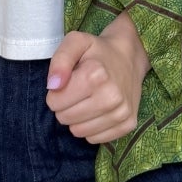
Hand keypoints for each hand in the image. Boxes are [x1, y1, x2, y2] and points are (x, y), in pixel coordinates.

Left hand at [45, 12, 149, 142]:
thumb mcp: (75, 42)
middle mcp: (111, 96)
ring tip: (87, 100)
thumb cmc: (97, 51)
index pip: (55, 102)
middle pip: (65, 118)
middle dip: (65, 106)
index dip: (55, 92)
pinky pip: (95, 139)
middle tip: (77, 91)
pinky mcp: (128, 124)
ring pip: (79, 132)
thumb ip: (60, 60)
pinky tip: (98, 110)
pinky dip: (92, 127)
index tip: (66, 83)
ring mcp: (122, 112)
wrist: (129, 57)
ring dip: (78, 118)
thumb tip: (52, 86)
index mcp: (96, 75)